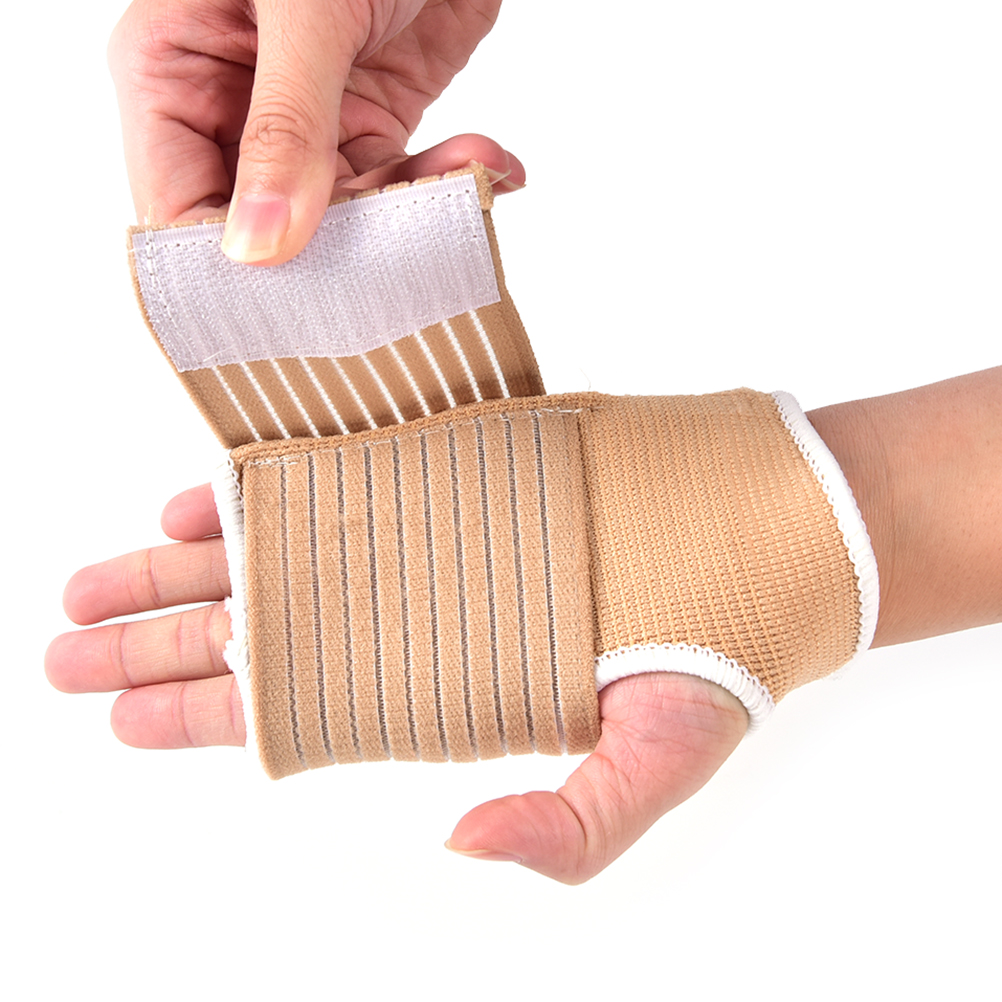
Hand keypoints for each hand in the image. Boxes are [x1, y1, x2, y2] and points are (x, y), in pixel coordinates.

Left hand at [46, 485, 747, 883]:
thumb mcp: (657, 761)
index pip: (295, 712)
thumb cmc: (714, 656)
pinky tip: (200, 499)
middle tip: (66, 653)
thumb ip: (572, 825)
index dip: (202, 718)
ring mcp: (428, 538)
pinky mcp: (453, 468)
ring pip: (276, 557)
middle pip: (262, 635)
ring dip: (184, 570)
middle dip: (156, 646)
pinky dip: (264, 489)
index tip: (118, 721)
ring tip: (96, 582)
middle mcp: (418, 615)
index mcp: (442, 691)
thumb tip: (471, 851)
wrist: (757, 536)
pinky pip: (334, 479)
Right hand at [108, 0, 522, 263]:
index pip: (177, 210)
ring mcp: (306, 123)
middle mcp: (233, 109)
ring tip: (473, 174)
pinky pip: (404, 186)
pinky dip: (454, 183)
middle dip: (348, 246)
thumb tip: (260, 250)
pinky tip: (491, 161)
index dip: (230, 270)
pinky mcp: (374, 120)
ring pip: (348, 221)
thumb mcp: (304, 8)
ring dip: (419, 211)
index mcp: (173, 74)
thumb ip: (286, 128)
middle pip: (269, 231)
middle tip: (410, 243)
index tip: (303, 298)